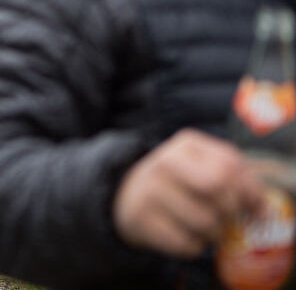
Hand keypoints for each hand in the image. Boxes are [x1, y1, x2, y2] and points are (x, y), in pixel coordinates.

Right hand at [112, 129, 263, 258]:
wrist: (128, 194)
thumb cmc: (181, 182)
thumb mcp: (206, 167)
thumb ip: (237, 180)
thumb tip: (262, 209)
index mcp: (186, 144)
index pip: (229, 167)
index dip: (247, 191)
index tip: (251, 205)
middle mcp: (163, 161)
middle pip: (219, 193)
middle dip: (230, 212)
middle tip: (225, 217)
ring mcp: (148, 190)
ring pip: (205, 223)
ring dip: (213, 233)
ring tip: (204, 226)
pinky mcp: (139, 219)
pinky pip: (186, 244)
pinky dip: (194, 246)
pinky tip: (185, 234)